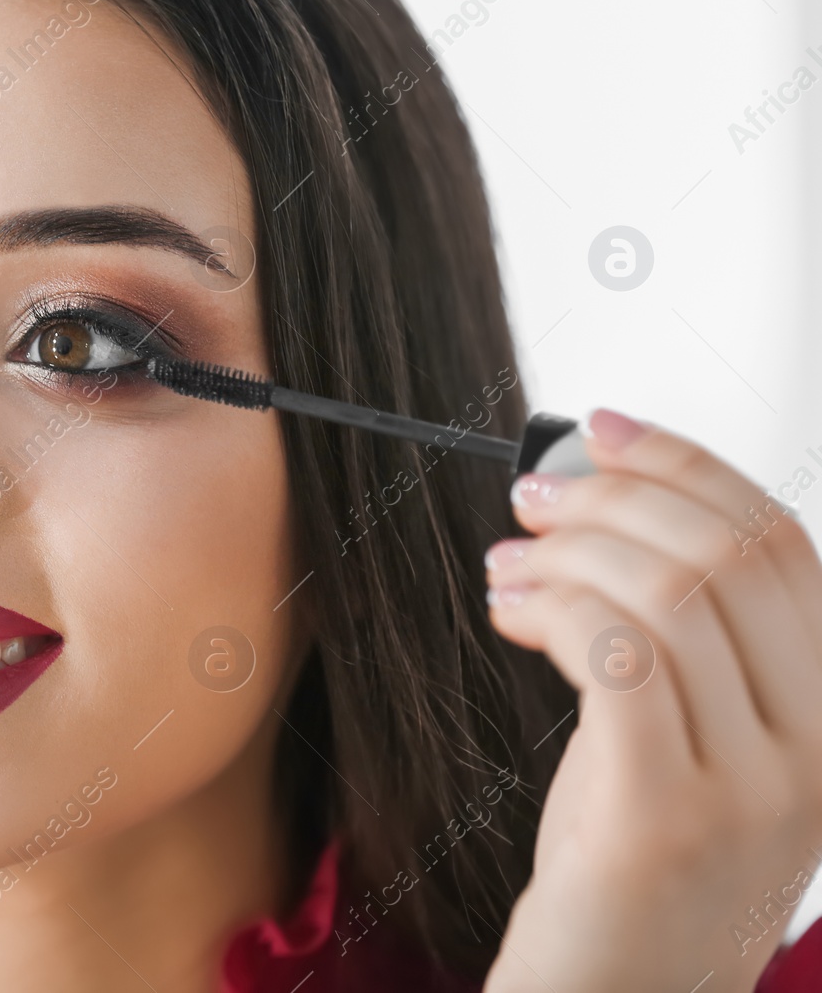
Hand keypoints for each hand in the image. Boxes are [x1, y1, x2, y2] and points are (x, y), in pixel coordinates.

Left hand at [481, 409, 821, 991]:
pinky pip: (618, 657)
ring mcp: (750, 793)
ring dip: (568, 554)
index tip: (601, 428)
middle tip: (530, 500)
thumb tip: (602, 512)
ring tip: (506, 565)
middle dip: (613, 500)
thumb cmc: (629, 868)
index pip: (786, 547)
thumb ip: (678, 644)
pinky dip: (554, 605)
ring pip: (672, 595)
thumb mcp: (683, 742)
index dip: (690, 467)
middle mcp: (817, 755)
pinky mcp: (664, 819)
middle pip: (730, 558)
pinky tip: (512, 609)